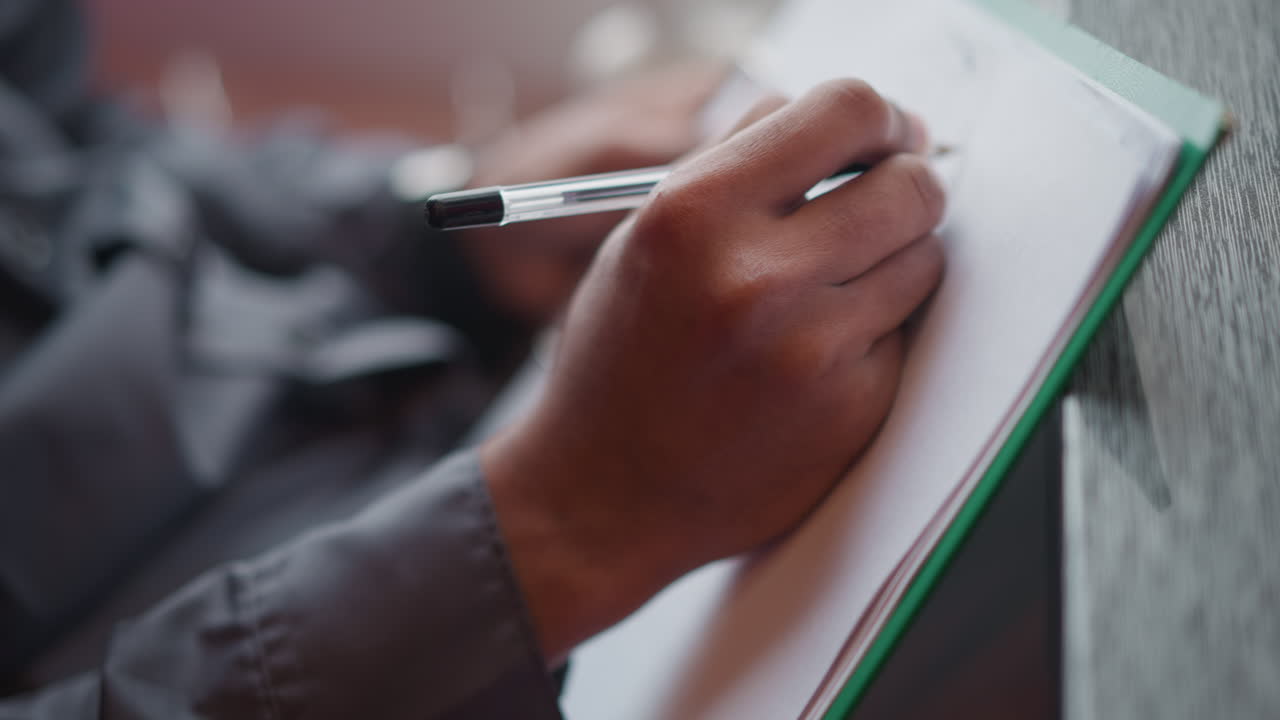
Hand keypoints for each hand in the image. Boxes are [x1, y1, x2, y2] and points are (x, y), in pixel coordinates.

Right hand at [482, 79, 944, 661]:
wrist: (603, 493)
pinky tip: (819, 352)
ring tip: (834, 286)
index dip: (878, 116)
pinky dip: (877, 329)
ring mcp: (810, 349)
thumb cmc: (622, 356)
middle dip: (906, 185)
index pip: (844, 109)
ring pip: (924, 257)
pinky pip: (906, 331)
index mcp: (694, 213)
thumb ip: (740, 163)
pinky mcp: (851, 408)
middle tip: (885, 199)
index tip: (882, 136)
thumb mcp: (646, 236)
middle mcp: (756, 277)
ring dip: (894, 259)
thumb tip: (851, 118)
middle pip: (913, 185)